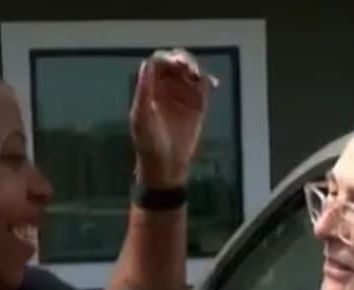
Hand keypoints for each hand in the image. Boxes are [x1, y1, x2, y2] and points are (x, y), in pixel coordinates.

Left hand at [130, 50, 211, 187]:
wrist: (167, 166)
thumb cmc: (149, 143)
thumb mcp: (141, 117)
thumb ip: (144, 91)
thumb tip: (148, 64)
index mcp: (150, 89)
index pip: (158, 64)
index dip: (166, 59)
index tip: (175, 63)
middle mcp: (167, 88)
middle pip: (176, 64)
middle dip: (183, 61)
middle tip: (189, 68)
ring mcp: (183, 96)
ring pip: (191, 73)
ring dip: (196, 69)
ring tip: (198, 76)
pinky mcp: (198, 106)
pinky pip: (204, 88)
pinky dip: (209, 82)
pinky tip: (212, 83)